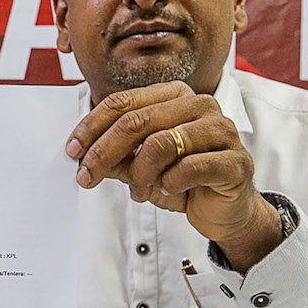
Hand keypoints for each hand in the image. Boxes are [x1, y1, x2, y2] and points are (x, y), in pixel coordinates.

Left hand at [66, 80, 280, 270]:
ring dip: (139, 174)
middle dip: (103, 153)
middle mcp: (199, 105)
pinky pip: (189, 167)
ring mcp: (221, 130)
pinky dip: (169, 183)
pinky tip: (168, 189)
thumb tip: (81, 154)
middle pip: (136, 121)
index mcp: (174, 96)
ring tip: (139, 190)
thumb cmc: (183, 181)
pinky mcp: (235, 160)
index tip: (72, 151)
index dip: (92, 126)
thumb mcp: (140, 167)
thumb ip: (115, 156)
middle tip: (87, 177)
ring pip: (160, 144)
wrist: (225, 211)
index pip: (123, 102)